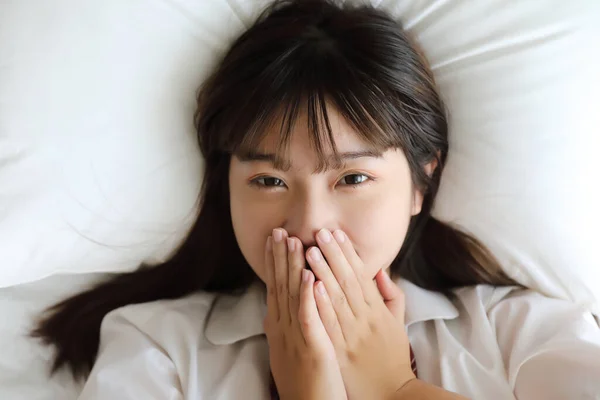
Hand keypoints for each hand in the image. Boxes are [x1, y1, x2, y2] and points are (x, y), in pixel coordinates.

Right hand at [263, 228, 346, 399]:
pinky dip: (306, 294)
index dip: (275, 262)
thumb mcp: (294, 350)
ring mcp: (295, 338)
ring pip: (291, 295)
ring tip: (292, 241)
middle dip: (280, 257)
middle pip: (280, 286)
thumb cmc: (308, 383)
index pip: (275, 288)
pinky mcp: (311, 348)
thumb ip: (293, 325)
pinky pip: (308, 316)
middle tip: (278, 230)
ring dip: (291, 266)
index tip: (275, 240)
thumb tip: (286, 308)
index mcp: (280, 328)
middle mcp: (283, 330)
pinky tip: (308, 275)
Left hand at [306, 228, 415, 399]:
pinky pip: (329, 323)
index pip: (361, 275)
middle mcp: (365, 319)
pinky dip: (320, 303)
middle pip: (347, 281)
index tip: (336, 233)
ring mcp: (352, 334)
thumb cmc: (392, 357)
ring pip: (336, 297)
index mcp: (377, 311)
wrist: (390, 394)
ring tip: (309, 250)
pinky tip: (310, 285)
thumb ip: (390, 295)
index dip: (348, 253)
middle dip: (333, 254)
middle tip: (320, 232)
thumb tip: (379, 270)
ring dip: (322, 271)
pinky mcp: (341, 351)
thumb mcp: (397, 323)